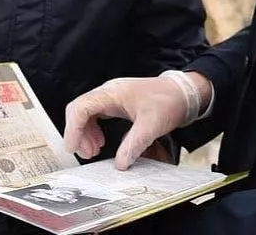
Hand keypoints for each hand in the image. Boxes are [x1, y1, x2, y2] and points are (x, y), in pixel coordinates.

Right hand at [64, 73, 206, 169]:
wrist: (182, 92)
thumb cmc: (168, 101)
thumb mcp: (151, 126)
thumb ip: (134, 145)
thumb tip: (120, 164)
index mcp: (113, 93)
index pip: (82, 108)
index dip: (74, 129)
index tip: (74, 147)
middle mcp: (109, 92)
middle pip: (79, 109)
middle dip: (78, 132)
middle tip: (86, 153)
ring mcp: (112, 96)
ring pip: (87, 112)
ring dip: (85, 132)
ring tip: (93, 151)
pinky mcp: (117, 102)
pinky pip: (96, 114)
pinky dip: (94, 129)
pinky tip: (100, 142)